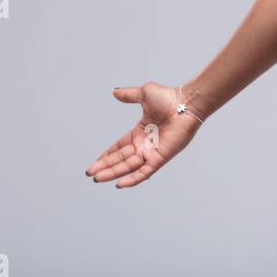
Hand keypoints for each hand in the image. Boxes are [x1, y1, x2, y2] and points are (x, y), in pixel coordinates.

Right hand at [84, 82, 203, 187]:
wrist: (186, 103)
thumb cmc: (169, 98)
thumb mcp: (144, 94)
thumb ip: (129, 95)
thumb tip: (114, 92)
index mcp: (140, 132)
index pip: (120, 147)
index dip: (107, 155)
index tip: (95, 162)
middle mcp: (145, 144)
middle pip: (121, 159)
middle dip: (105, 167)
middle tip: (90, 174)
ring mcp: (152, 152)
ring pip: (128, 167)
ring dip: (113, 173)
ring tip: (97, 178)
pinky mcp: (160, 158)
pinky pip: (145, 172)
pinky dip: (133, 179)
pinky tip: (119, 184)